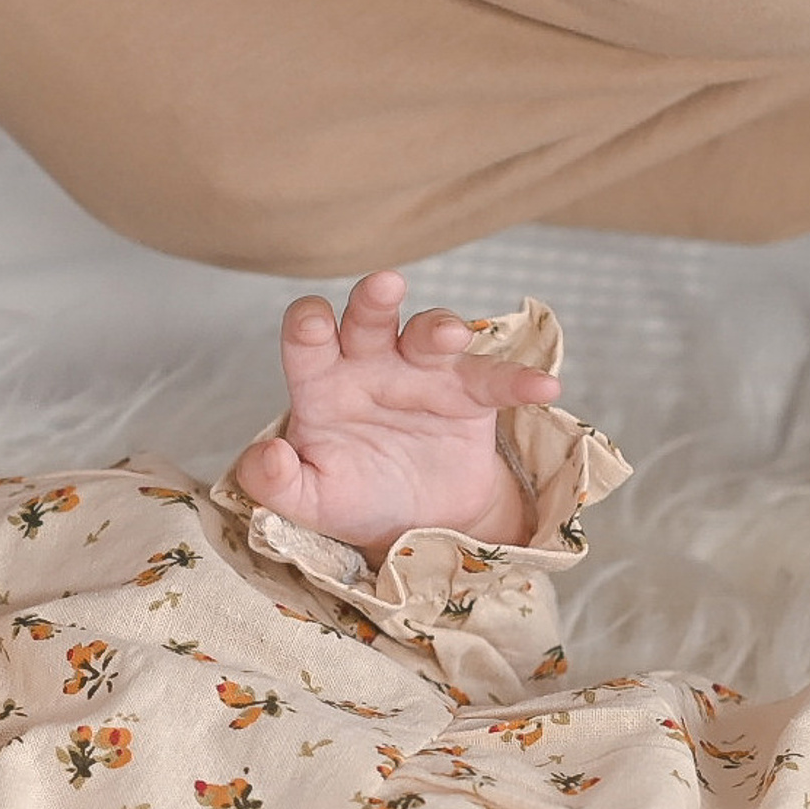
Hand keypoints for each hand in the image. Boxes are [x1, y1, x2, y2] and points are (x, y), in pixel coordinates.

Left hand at [230, 269, 558, 562]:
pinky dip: (519, 379)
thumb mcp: (310, 500)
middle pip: (369, 317)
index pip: (307, 339)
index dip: (308, 324)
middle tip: (385, 287)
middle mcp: (371, 363)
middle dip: (374, 299)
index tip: (313, 322)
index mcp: (323, 382)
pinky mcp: (470, 394)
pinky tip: (543, 387)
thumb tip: (265, 456)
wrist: (416, 521)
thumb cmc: (354, 495)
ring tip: (449, 337)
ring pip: (429, 334)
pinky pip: (495, 379)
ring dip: (439, 328)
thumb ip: (274, 483)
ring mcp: (423, 373)